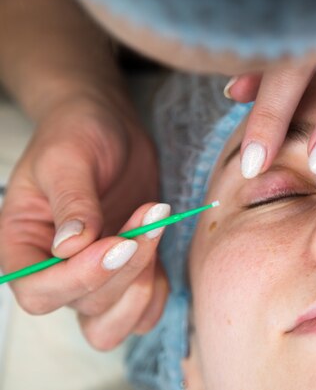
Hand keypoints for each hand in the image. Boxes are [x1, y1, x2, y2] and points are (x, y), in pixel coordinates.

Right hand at [0, 96, 165, 349]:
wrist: (108, 127)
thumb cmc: (77, 133)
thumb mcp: (69, 158)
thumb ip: (72, 202)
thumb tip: (70, 248)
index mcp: (20, 245)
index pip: (38, 292)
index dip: (80, 278)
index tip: (121, 242)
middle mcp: (52, 270)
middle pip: (85, 305)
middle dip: (126, 269)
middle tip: (151, 215)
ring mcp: (91, 277)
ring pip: (112, 322)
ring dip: (143, 285)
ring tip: (156, 227)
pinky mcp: (125, 274)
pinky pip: (142, 313)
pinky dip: (157, 293)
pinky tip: (162, 252)